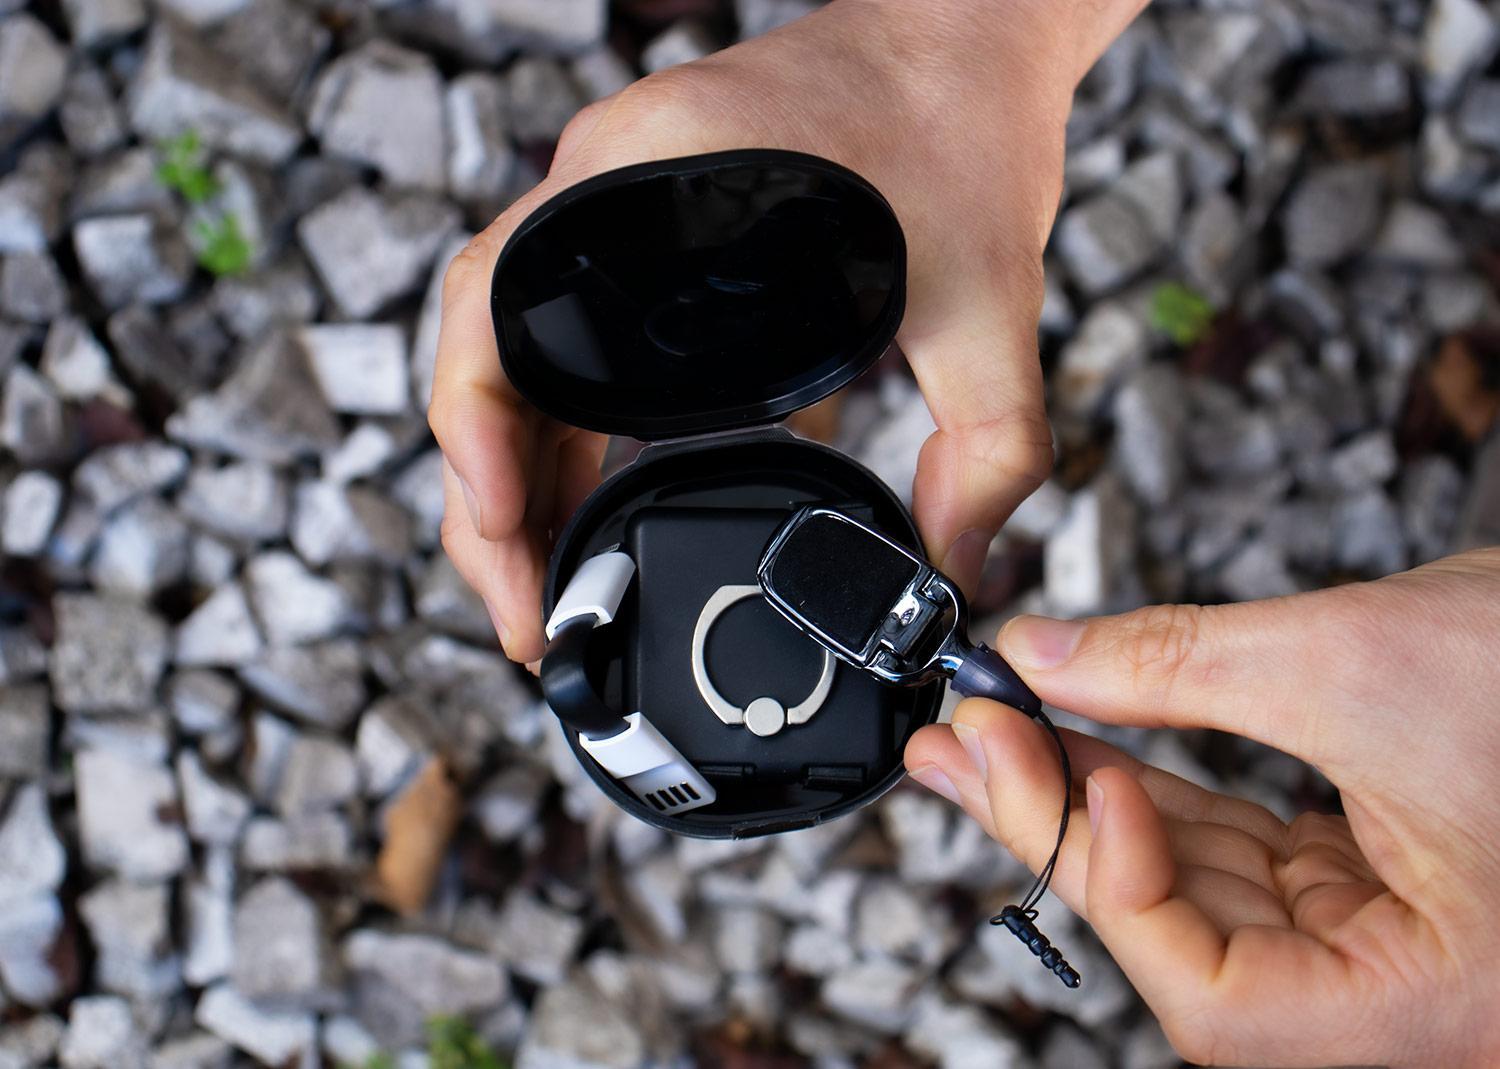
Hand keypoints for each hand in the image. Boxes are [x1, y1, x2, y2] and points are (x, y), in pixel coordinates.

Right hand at [429, 0, 1146, 662]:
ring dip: (527, 476)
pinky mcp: (650, 234)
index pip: (492, 305)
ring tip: (553, 586)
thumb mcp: (989, 301)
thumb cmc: (961, 125)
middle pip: (489, 353)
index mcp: (648, 176)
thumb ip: (990, 449)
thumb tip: (949, 570)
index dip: (474, 433)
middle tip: (529, 613)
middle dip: (492, 498)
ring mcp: (618, 206)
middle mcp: (608, 185)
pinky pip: (577, 343)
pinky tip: (603, 510)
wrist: (967, 40)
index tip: (503, 534)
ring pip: (523, 358)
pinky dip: (576, 436)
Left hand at [905, 547, 1499, 1067]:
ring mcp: (1397, 940)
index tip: (1042, 766)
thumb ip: (1173, 667)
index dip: (1117, 884)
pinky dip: (1166, 789)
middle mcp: (1418, 997)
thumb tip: (1038, 660)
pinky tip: (1087, 737)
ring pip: (1209, 889)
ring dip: (1101, 803)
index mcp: (1442, 1006)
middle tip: (971, 742)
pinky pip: (1247, 851)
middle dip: (1070, 827)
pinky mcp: (1383, 879)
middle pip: (1194, 938)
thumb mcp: (1352, 658)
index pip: (1224, 1001)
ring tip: (1004, 730)